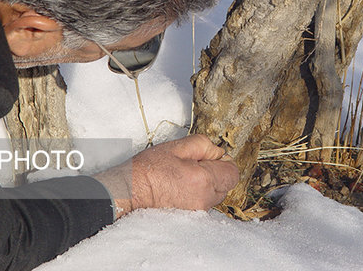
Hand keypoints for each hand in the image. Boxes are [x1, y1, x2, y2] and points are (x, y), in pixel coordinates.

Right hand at [95, 134, 238, 218]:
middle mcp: (204, 199)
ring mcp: (198, 211)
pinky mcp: (190, 218)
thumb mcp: (176, 147)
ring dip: (208, 183)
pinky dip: (199, 193)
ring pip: (216, 194)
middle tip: (194, 165)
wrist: (130, 193)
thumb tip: (218, 152)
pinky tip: (182, 187)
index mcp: (203, 180)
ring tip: (185, 176)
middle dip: (216, 171)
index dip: (224, 160)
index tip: (209, 157)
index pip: (233, 172)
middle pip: (227, 184)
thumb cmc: (149, 170)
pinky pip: (204, 202)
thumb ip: (203, 145)